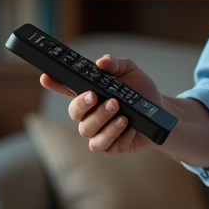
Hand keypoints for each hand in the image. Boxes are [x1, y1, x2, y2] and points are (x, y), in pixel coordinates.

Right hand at [39, 55, 163, 154]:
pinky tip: (129, 126)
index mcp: (90, 93)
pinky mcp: (110, 146)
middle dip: (82, 104)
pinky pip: (104, 144)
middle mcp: (89, 113)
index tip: (45, 76)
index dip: (54, 83)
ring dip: (102, 119)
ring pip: (87, 130)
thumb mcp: (130, 71)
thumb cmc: (141, 92)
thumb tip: (102, 62)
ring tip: (121, 112)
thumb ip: (115, 64)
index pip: (67, 87)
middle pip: (74, 112)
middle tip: (96, 96)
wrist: (162, 114)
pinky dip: (117, 134)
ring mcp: (98, 131)